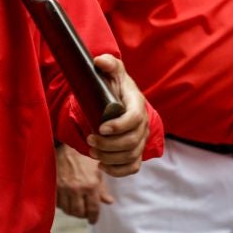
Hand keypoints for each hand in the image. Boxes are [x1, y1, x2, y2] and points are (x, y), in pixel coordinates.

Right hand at [55, 144, 111, 222]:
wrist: (64, 146)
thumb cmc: (83, 158)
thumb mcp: (96, 171)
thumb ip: (102, 188)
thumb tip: (109, 202)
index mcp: (91, 185)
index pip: (93, 209)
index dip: (93, 218)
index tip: (93, 221)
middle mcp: (77, 189)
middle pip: (79, 212)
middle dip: (82, 215)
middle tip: (84, 214)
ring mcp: (64, 188)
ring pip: (67, 210)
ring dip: (72, 211)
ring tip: (75, 208)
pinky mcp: (54, 186)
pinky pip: (58, 203)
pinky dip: (62, 205)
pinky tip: (66, 201)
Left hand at [86, 54, 149, 177]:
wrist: (118, 100)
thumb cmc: (113, 85)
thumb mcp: (111, 71)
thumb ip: (108, 63)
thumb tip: (99, 61)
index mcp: (136, 105)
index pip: (134, 119)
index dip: (119, 126)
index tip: (100, 128)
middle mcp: (142, 124)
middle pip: (131, 142)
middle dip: (109, 144)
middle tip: (90, 140)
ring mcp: (140, 140)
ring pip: (130, 156)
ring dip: (110, 157)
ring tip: (92, 150)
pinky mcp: (134, 152)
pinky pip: (132, 167)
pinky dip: (118, 171)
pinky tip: (102, 166)